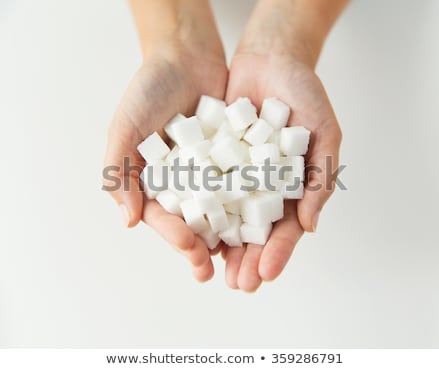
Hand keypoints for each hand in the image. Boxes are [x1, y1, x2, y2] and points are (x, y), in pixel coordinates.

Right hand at [103, 39, 227, 281]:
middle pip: (190, 223)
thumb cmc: (149, 90)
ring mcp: (209, 175)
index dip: (173, 236)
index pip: (161, 218)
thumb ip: (119, 172)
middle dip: (199, 248)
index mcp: (154, 183)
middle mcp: (182, 184)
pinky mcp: (233, 162)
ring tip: (237, 260)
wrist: (186, 56)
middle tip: (210, 268)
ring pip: (218, 212)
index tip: (189, 247)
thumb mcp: (126, 127)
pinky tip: (258, 222)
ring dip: (225, 238)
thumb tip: (128, 221)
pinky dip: (248, 205)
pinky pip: (241, 187)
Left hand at [222, 27, 342, 291]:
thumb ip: (320, 177)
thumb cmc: (305, 93)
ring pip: (229, 217)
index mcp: (292, 187)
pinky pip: (207, 188)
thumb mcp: (324, 132)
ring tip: (214, 270)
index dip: (279, 252)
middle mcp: (263, 187)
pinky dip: (202, 210)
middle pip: (256, 231)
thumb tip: (310, 225)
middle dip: (248, 259)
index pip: (286, 228)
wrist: (271, 58)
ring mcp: (238, 175)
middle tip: (239, 285)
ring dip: (223, 245)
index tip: (266, 273)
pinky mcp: (214, 159)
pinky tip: (195, 231)